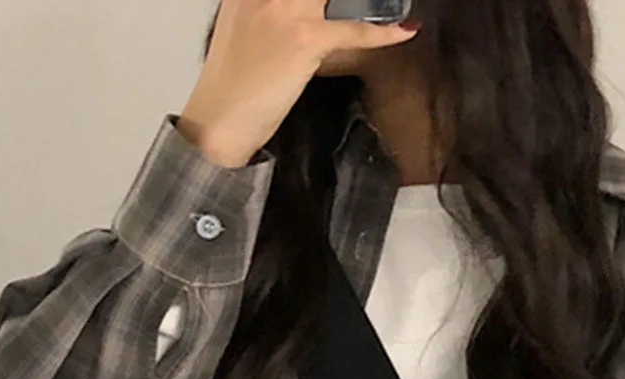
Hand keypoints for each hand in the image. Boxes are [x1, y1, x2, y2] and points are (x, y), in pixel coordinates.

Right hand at [179, 0, 417, 166]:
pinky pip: (354, 26)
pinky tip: (403, 28)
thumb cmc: (234, 83)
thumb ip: (272, 8)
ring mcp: (286, 7)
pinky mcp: (304, 38)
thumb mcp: (246, 28)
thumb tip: (313, 7)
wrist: (220, 120)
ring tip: (393, 1)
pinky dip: (383, 29)